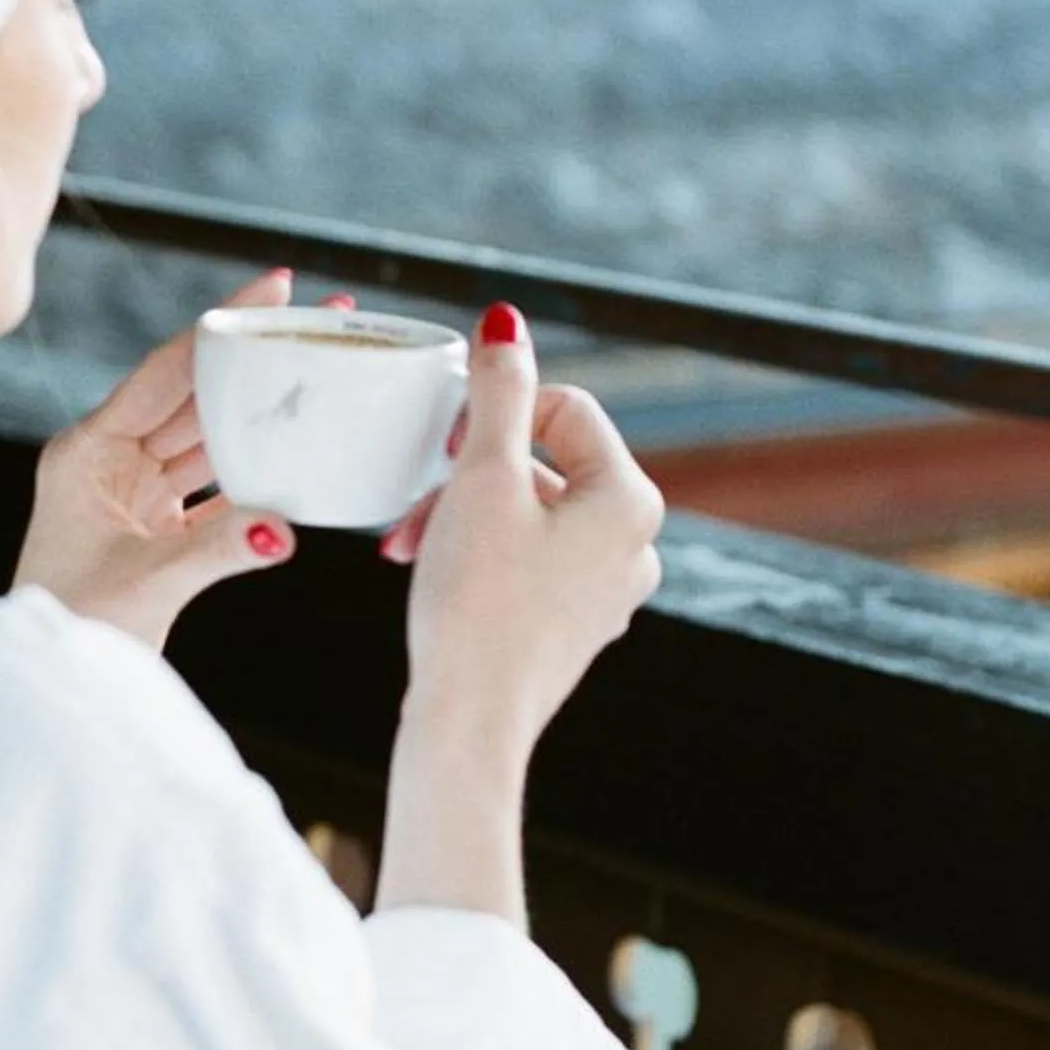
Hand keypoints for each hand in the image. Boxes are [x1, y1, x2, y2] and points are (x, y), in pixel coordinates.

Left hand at [11, 269, 316, 652]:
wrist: (49, 689)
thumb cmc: (72, 632)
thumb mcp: (146, 585)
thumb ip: (217, 551)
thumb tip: (285, 529)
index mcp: (87, 450)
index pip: (166, 371)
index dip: (224, 324)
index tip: (277, 285)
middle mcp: (110, 458)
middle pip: (194, 391)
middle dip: (255, 353)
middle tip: (320, 315)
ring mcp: (135, 489)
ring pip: (211, 432)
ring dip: (263, 406)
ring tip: (322, 366)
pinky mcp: (159, 523)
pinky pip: (220, 479)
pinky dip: (260, 467)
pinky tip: (304, 445)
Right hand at [397, 303, 663, 769]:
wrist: (468, 725)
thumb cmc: (477, 605)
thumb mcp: (482, 481)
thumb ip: (498, 393)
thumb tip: (508, 323)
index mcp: (632, 501)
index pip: (567, 409)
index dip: (497, 415)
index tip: (446, 447)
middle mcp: (637, 546)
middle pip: (546, 464)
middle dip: (472, 473)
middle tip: (418, 498)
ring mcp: (608, 592)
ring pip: (531, 514)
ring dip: (466, 513)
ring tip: (412, 541)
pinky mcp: (573, 627)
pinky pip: (528, 561)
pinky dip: (480, 554)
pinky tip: (435, 572)